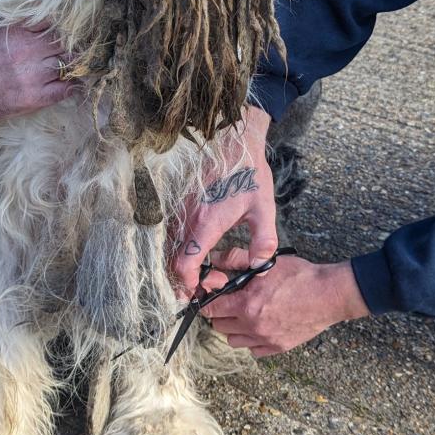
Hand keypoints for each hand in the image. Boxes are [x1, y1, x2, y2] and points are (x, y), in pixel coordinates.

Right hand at [0, 17, 76, 121]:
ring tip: (70, 62)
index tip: (59, 29)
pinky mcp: (35, 98)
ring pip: (69, 64)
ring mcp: (33, 76)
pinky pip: (66, 89)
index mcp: (17, 30)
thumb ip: (8, 12)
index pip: (53, 21)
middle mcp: (28, 51)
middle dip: (67, 44)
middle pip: (65, 42)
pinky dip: (73, 84)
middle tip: (66, 47)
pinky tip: (72, 81)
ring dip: (71, 63)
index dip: (59, 25)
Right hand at [171, 104, 277, 296]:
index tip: (199, 292)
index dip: (188, 282)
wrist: (235, 142)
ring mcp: (182, 209)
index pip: (186, 262)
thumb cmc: (249, 174)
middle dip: (183, 279)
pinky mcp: (182, 203)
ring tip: (201, 273)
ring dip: (180, 265)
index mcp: (207, 222)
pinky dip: (178, 249)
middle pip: (172, 259)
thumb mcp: (264, 208)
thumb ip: (264, 241)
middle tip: (203, 287)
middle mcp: (189, 217)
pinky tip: (196, 253)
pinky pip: (172, 233)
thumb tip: (260, 267)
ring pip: (169, 246)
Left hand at [200, 248, 369, 356]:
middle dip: (220, 313)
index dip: (207, 300)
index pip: (211, 309)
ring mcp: (266, 340)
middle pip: (219, 326)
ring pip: (233, 340)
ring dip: (233, 327)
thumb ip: (236, 259)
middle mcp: (253, 327)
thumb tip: (214, 258)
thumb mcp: (266, 263)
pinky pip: (253, 349)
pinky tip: (259, 324)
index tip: (211, 295)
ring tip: (244, 313)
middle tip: (229, 301)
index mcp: (247, 305)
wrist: (328, 295)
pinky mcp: (278, 347)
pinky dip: (251, 339)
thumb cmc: (299, 276)